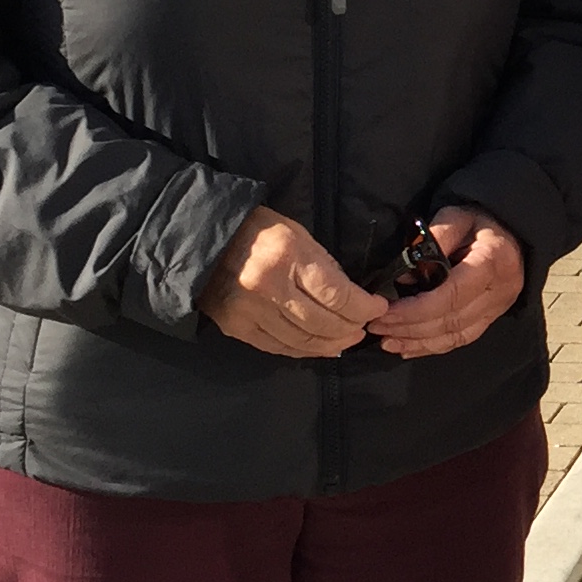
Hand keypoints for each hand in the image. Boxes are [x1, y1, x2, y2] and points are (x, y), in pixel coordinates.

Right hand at [201, 207, 384, 358]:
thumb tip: (351, 297)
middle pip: (323, 322)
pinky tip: (320, 347)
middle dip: (351, 328)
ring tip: (347, 340)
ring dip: (331, 344)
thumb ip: (324, 267)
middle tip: (363, 328)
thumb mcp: (299, 235)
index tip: (377, 308)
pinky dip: (303, 350)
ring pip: (302, 340)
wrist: (203, 240)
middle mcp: (269, 287)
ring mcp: (251, 311)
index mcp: (289, 256)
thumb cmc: (258, 231)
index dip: (363, 307)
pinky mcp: (236, 328)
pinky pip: (278, 347)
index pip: (337, 295)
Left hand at [367, 204, 526, 359]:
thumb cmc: (481, 221)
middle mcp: (499, 291)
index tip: (385, 312)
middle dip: (410, 327)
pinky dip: (432, 347)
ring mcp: (497, 309)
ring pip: (454, 336)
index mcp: (493, 262)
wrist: (513, 233)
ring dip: (417, 342)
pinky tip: (407, 347)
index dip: (416, 309)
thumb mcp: (457, 216)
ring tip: (386, 341)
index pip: (452, 295)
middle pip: (451, 320)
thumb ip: (433, 241)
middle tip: (376, 327)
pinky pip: (460, 340)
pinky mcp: (490, 319)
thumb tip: (404, 276)